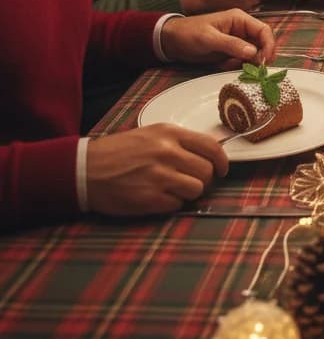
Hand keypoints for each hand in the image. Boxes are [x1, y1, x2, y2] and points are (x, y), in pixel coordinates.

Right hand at [86, 124, 227, 216]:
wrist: (85, 168)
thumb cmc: (119, 151)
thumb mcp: (151, 134)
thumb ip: (179, 142)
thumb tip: (208, 154)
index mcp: (170, 133)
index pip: (212, 147)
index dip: (222, 161)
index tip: (222, 169)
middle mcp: (167, 153)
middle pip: (207, 171)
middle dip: (204, 179)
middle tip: (192, 181)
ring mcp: (159, 176)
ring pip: (197, 189)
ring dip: (190, 192)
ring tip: (174, 189)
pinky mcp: (149, 198)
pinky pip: (178, 204)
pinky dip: (173, 204)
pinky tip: (159, 197)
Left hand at [160, 8, 277, 65]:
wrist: (171, 41)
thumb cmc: (189, 33)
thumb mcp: (209, 38)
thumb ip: (232, 44)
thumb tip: (254, 53)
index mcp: (239, 19)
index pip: (263, 30)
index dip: (269, 45)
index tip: (266, 61)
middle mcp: (241, 30)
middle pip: (262, 44)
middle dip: (259, 57)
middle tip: (254, 69)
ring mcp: (236, 42)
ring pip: (252, 55)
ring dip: (246, 63)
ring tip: (229, 64)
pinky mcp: (230, 53)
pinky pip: (241, 61)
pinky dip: (235, 66)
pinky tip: (222, 65)